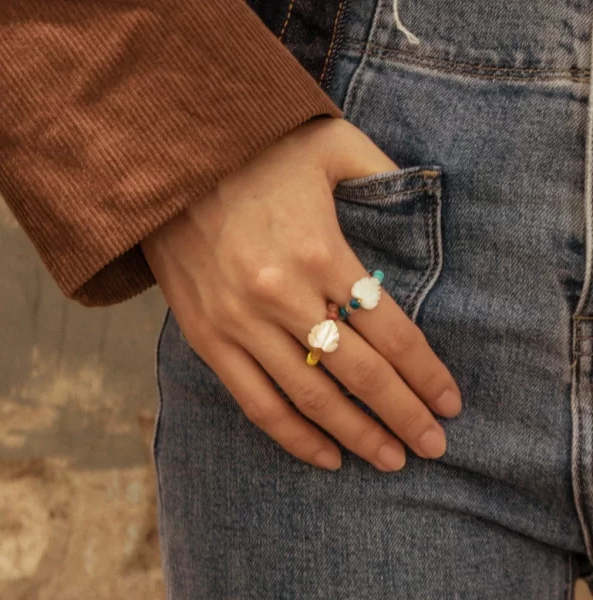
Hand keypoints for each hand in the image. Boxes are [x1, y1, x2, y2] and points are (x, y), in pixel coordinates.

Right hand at [141, 118, 460, 471]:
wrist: (167, 163)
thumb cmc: (255, 150)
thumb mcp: (331, 144)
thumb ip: (384, 173)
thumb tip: (431, 192)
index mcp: (321, 250)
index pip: (392, 331)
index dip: (426, 374)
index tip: (449, 403)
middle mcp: (283, 295)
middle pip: (360, 374)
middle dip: (403, 415)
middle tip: (434, 446)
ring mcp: (241, 323)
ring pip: (311, 398)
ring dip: (356, 435)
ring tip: (391, 459)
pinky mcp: (208, 338)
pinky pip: (256, 402)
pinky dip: (293, 436)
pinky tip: (326, 456)